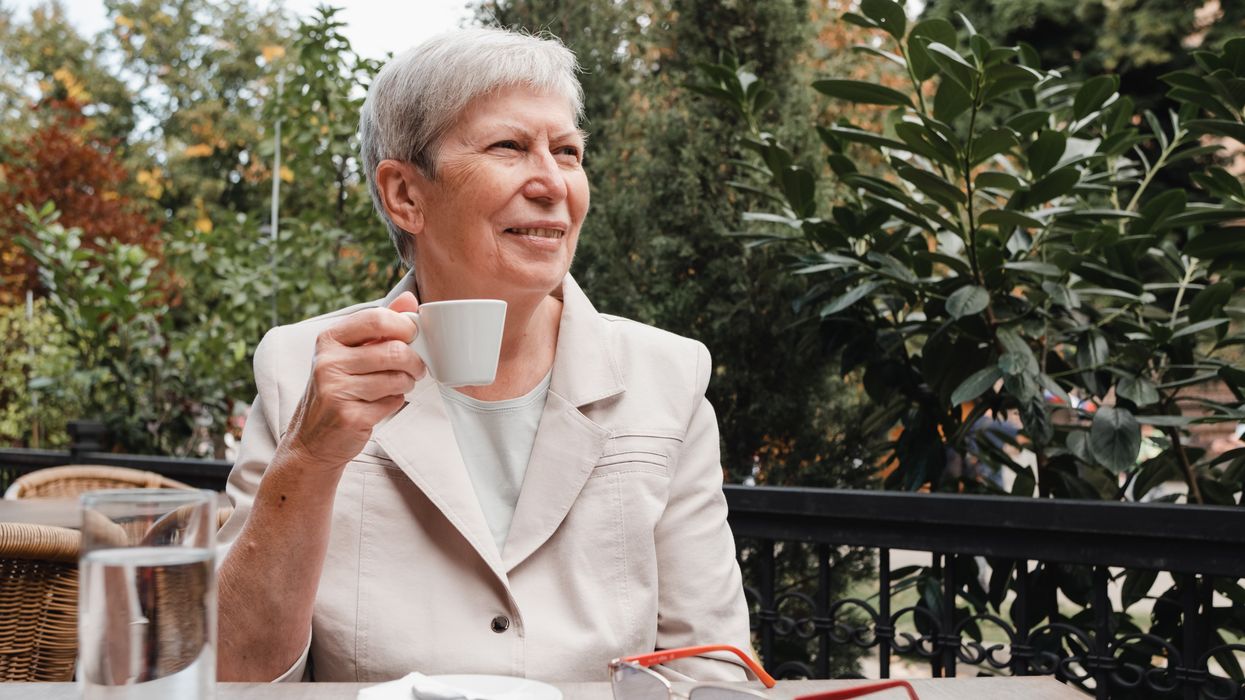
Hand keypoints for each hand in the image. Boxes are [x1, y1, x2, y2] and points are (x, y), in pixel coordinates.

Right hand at [279, 292, 423, 472]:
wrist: (312, 439)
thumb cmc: (337, 390)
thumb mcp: (350, 352)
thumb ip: (379, 326)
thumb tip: (409, 298)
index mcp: (329, 340)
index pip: (376, 319)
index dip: (404, 326)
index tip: (412, 336)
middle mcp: (328, 362)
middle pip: (394, 351)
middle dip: (414, 361)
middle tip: (415, 368)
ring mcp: (336, 390)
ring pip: (397, 379)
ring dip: (406, 384)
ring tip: (397, 385)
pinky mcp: (348, 416)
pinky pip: (392, 403)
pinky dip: (394, 403)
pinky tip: (380, 404)